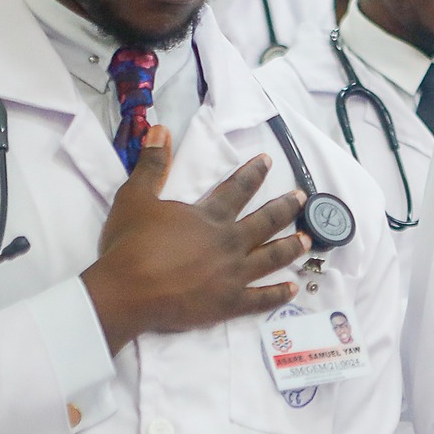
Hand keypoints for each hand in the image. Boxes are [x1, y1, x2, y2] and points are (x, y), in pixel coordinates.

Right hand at [82, 127, 305, 355]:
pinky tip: (293, 288)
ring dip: (291, 246)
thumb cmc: (129, 245)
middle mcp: (229, 242)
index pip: (238, 189)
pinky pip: (260, 299)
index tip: (268, 161)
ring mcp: (233, 274)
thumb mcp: (135, 197)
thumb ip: (152, 164)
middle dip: (285, 207)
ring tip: (307, 239)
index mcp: (210, 217)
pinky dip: (278, 294)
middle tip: (302, 198)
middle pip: (265, 221)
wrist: (125, 293)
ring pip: (272, 257)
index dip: (253, 173)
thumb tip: (160, 129)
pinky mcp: (229, 303)